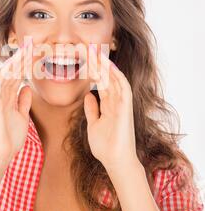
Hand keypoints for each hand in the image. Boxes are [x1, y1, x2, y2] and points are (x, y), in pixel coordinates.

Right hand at [0, 37, 32, 173]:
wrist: (0, 154)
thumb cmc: (10, 139)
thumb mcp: (22, 117)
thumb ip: (23, 102)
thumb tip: (26, 88)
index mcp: (8, 97)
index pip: (19, 75)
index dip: (29, 64)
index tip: (40, 53)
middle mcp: (1, 94)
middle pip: (14, 71)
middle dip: (25, 57)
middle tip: (36, 44)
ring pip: (8, 72)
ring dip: (18, 60)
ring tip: (28, 48)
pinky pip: (0, 81)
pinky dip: (7, 71)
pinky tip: (16, 62)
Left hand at [84, 46, 139, 173]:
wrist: (115, 161)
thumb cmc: (106, 146)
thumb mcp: (93, 125)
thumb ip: (92, 110)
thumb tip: (89, 95)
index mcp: (109, 105)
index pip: (101, 83)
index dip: (93, 70)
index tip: (84, 58)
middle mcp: (116, 102)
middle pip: (107, 78)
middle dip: (98, 63)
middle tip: (88, 49)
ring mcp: (122, 104)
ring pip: (114, 79)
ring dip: (106, 66)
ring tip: (96, 53)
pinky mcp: (125, 109)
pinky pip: (123, 88)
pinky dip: (117, 76)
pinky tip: (109, 66)